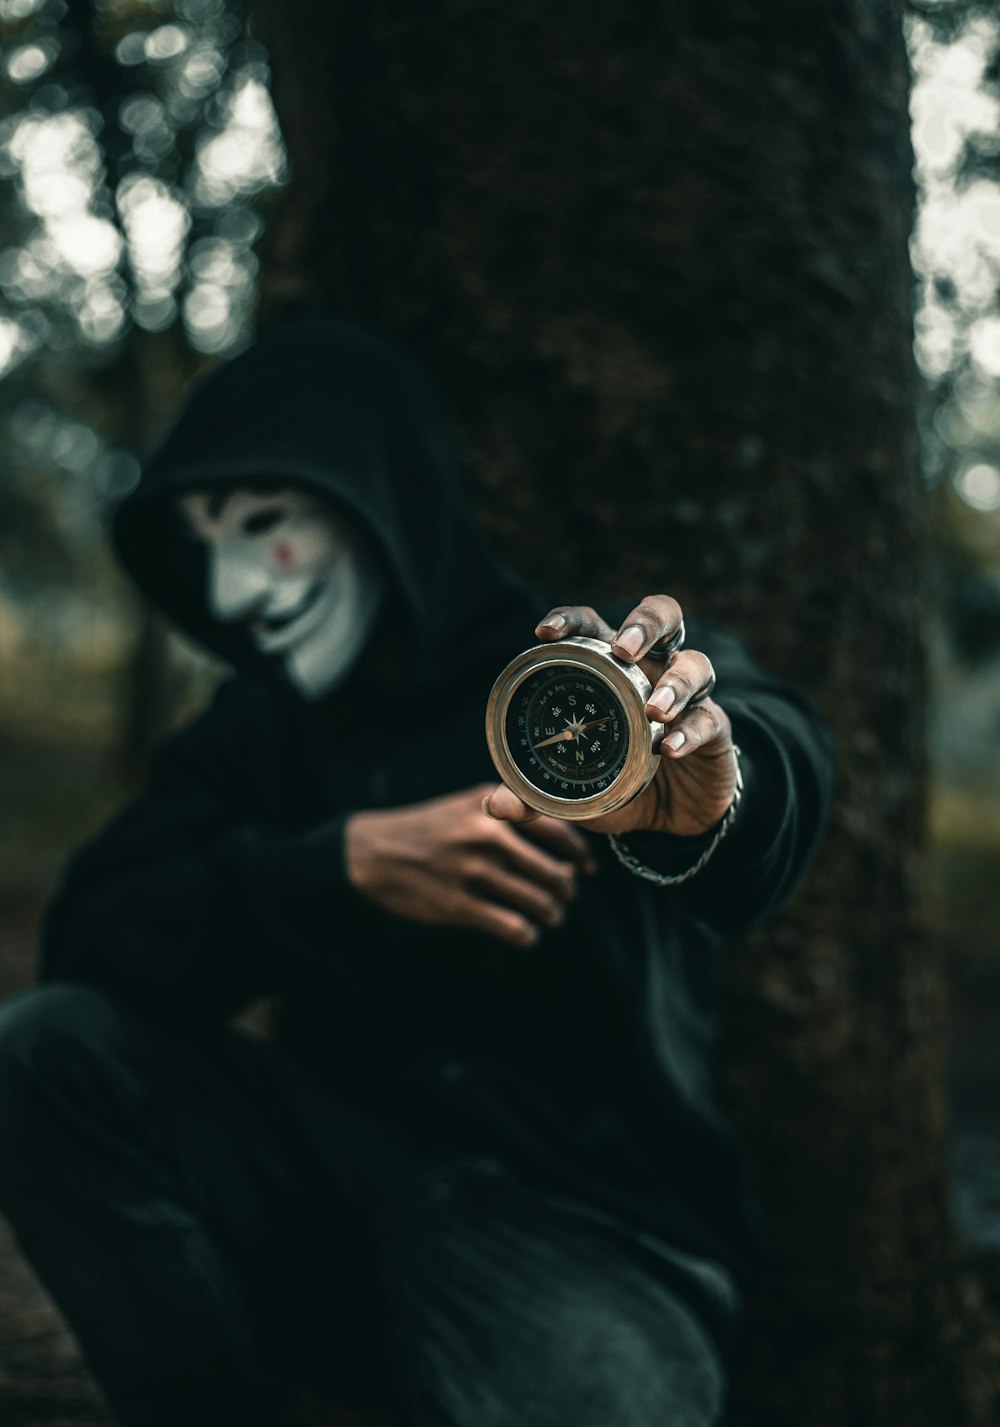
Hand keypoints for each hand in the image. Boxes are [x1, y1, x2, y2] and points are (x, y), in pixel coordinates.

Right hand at [344, 785, 596, 947]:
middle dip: (568, 890)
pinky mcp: (460, 906)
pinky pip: (514, 928)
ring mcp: (474, 872)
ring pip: (540, 903)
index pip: (559, 831)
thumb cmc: (430, 828)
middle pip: (556, 872)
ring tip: (551, 916)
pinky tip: (526, 934)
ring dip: (553, 914)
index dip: (582, 855)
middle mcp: (489, 837)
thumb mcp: (470, 804)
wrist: (374, 851)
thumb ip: (513, 814)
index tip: (588, 869)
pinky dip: (528, 935)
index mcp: (495, 807)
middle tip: (566, 896)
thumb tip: (565, 844)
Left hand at [484, 596, 736, 837]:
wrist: (672, 819)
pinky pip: (708, 720)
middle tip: (625, 649)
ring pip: (695, 665)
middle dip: (645, 624)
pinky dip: (690, 731)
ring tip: (653, 710)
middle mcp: (653, 669)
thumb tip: (494, 806)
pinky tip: (670, 747)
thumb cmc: (619, 783)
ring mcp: (689, 698)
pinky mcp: (715, 730)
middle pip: (661, 617)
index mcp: (611, 667)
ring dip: (675, 684)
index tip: (546, 632)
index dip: (571, 619)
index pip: (592, 626)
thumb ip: (533, 796)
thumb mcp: (573, 791)